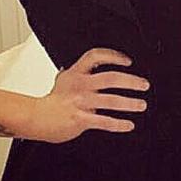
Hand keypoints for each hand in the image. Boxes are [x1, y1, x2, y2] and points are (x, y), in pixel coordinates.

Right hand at [26, 48, 148, 142]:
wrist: (37, 119)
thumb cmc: (53, 101)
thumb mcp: (63, 79)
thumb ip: (78, 71)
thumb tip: (91, 63)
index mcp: (77, 73)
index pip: (95, 56)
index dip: (113, 56)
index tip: (128, 61)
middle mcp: (80, 85)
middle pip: (110, 78)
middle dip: (131, 81)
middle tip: (144, 84)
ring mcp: (81, 103)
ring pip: (111, 101)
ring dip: (130, 103)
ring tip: (141, 104)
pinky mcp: (81, 119)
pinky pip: (104, 121)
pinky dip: (119, 124)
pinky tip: (129, 124)